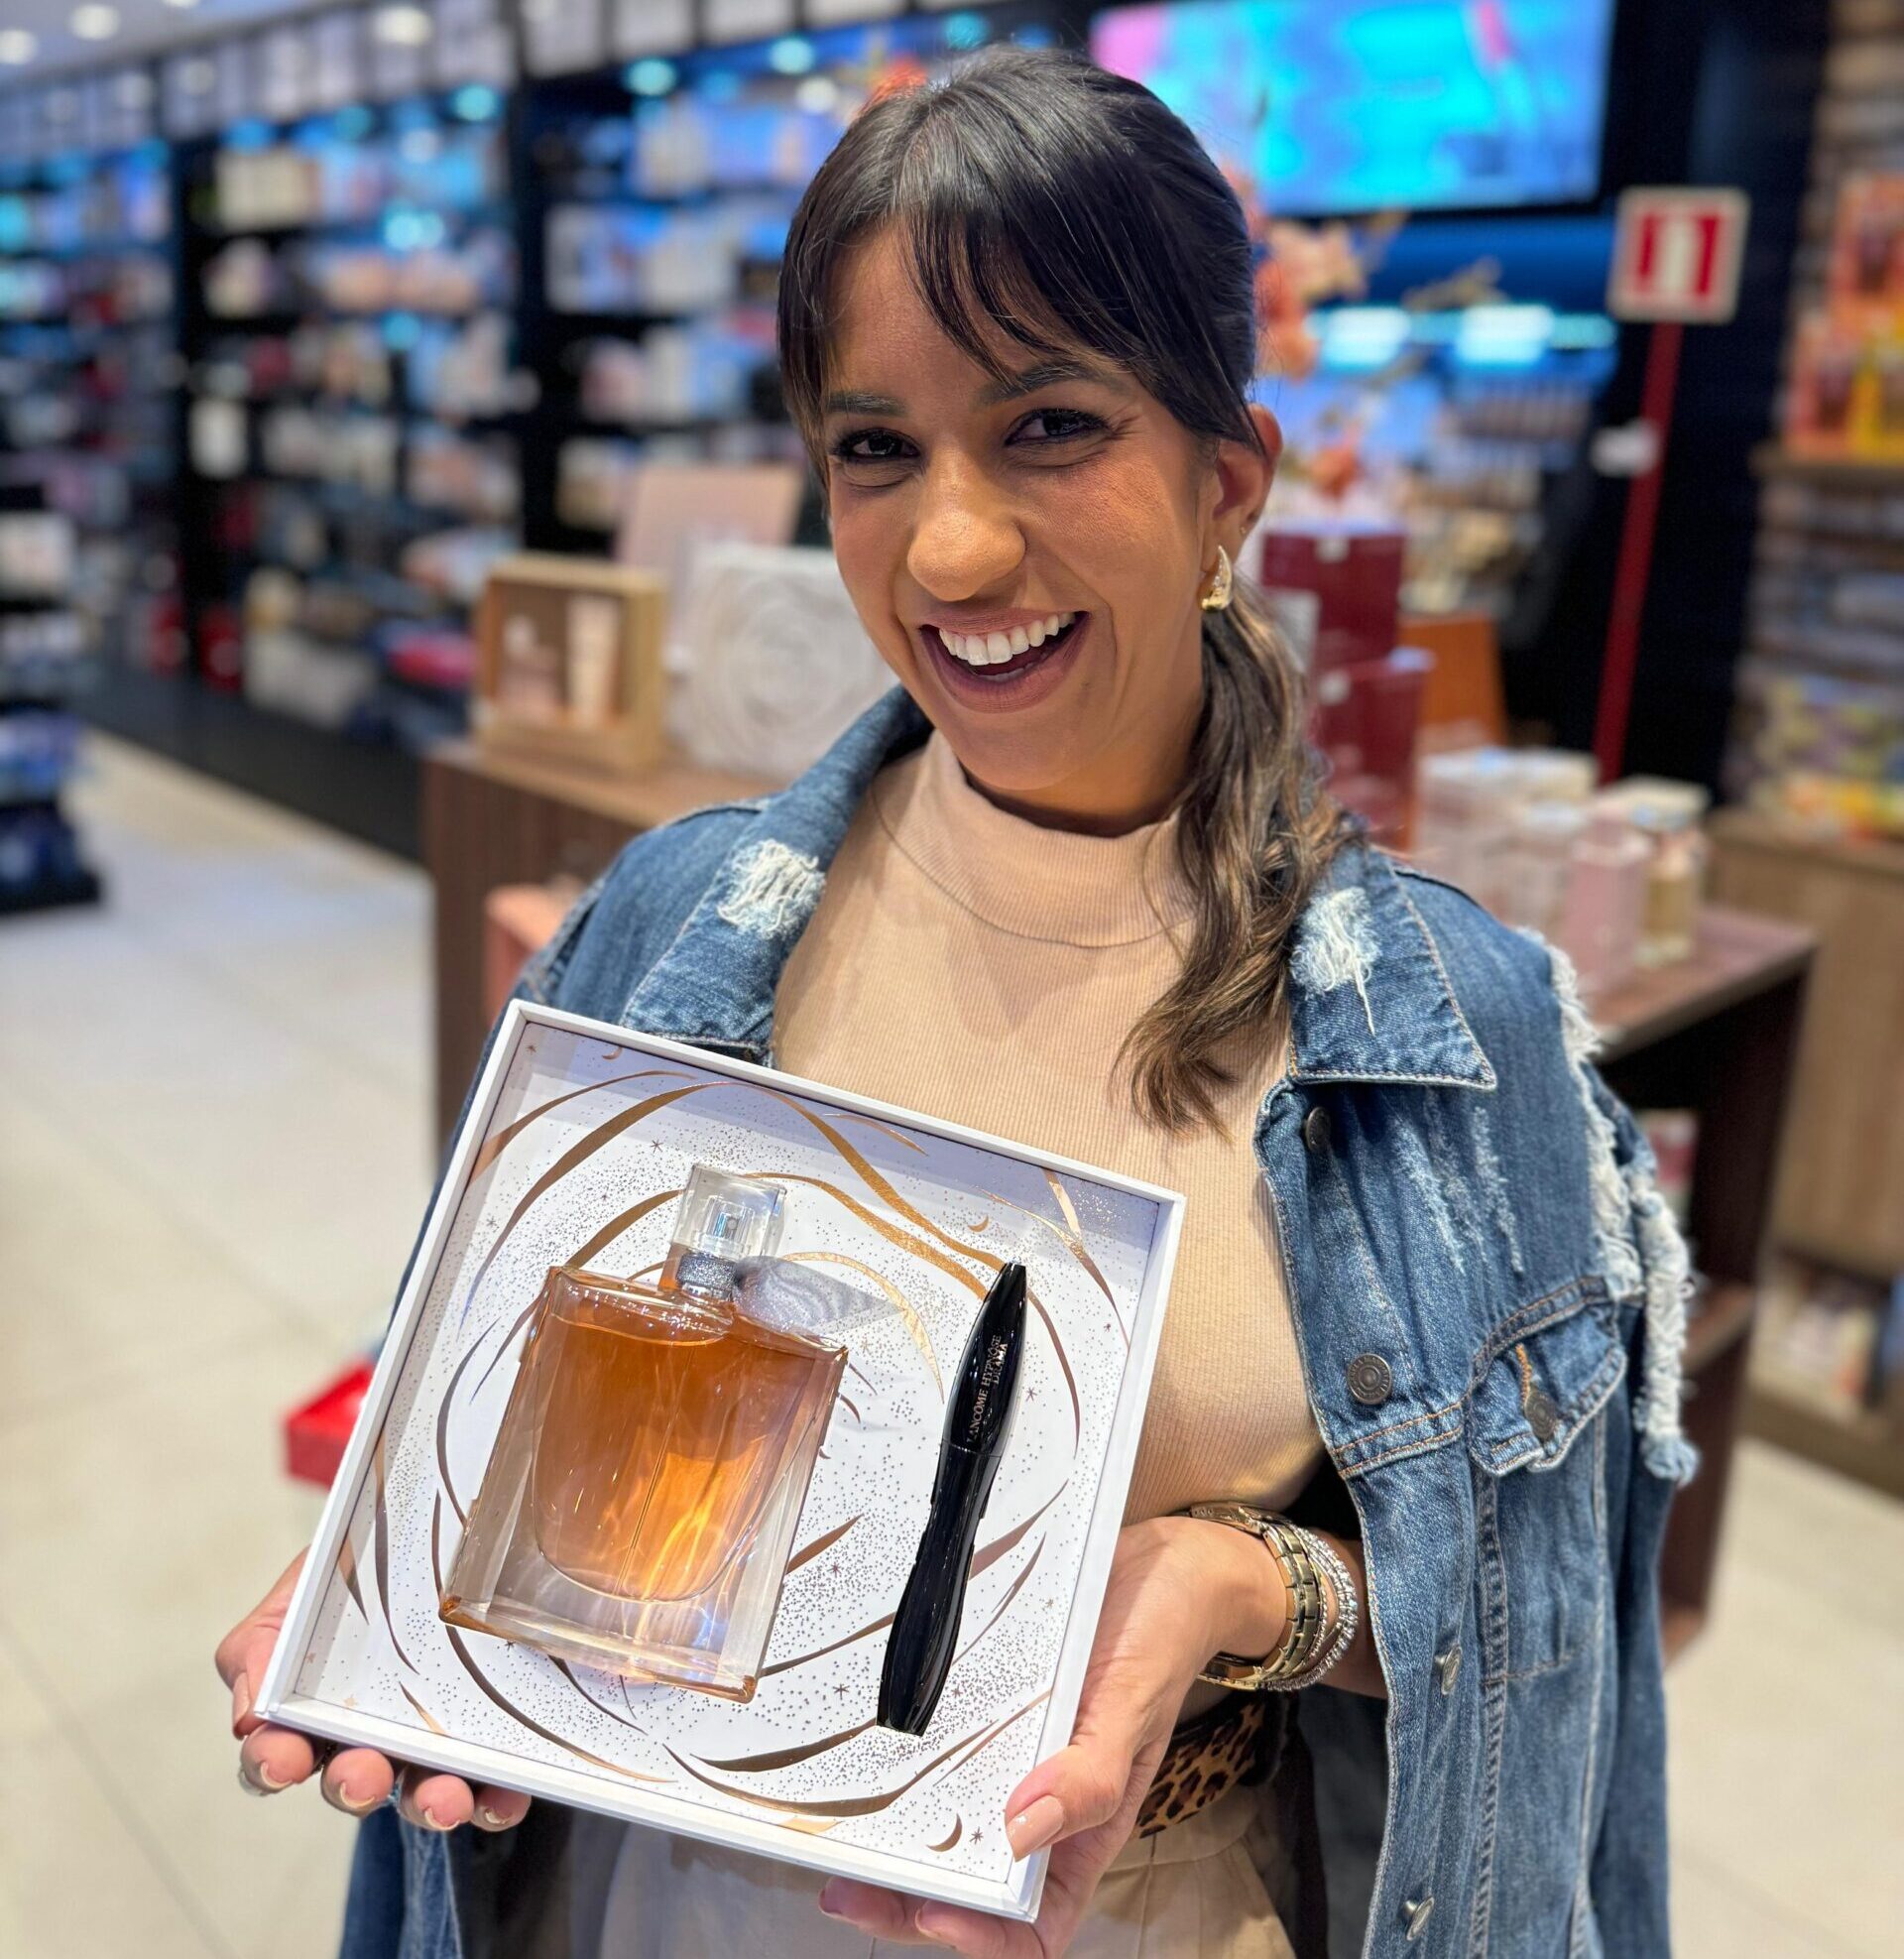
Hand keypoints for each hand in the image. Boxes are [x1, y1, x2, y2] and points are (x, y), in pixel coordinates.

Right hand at [214, 1548, 531, 1833]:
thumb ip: (264, 1642)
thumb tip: (248, 1717)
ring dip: (429, 1803)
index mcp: (316, 1706)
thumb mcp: (310, 1585)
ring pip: (422, 1796)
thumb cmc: (368, 1568)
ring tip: (444, 1797)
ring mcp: (431, 1748)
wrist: (456, 1536)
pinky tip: (504, 1794)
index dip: (271, 1763)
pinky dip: (495, 1799)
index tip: (280, 1759)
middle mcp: (370, 1738)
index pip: (277, 1752)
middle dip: (353, 1785)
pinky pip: (492, 1790)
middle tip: (362, 1777)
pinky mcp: (492, 1751)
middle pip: (351, 1782)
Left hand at [817, 1516, 1280, 1955]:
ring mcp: (1010, 1751)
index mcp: (1085, 1821)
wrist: (1162, 1561)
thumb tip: (1022, 1831)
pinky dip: (899, 1765)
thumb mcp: (1135, 1706)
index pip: (1036, 1920)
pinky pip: (940, 1748)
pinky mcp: (987, 1705)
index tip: (931, 1914)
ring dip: (892, 1842)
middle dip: (906, 1897)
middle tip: (845, 1886)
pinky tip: (859, 1760)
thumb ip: (1092, 1774)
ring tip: (835, 1839)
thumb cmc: (1164, 1634)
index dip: (982, 1937)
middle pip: (971, 1880)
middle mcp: (1041, 1798)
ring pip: (944, 1820)